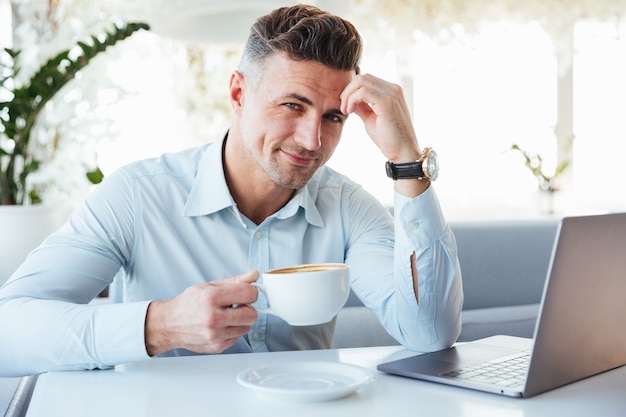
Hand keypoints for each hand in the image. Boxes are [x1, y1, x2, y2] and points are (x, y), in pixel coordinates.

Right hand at [145, 270, 258, 355]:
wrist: (170, 324)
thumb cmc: (189, 304)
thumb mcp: (210, 286)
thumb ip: (235, 281)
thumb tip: (253, 275)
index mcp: (212, 298)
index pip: (249, 294)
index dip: (251, 291)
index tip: (247, 292)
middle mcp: (214, 318)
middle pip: (252, 315)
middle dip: (248, 308)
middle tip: (238, 305)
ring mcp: (216, 335)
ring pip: (247, 327)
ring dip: (241, 320)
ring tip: (228, 315)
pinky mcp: (217, 346)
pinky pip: (238, 338)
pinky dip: (233, 331)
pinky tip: (222, 325)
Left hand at [340, 74, 428, 196]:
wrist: (402, 152)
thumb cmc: (388, 138)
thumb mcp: (370, 118)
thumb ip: (362, 107)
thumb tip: (350, 100)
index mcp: (390, 91)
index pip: (366, 80)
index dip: (352, 90)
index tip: (346, 106)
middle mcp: (393, 89)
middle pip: (363, 77)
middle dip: (348, 91)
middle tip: (343, 108)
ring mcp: (391, 94)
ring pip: (362, 81)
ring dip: (348, 95)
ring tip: (346, 110)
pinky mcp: (387, 102)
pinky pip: (363, 92)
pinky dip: (352, 99)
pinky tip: (350, 111)